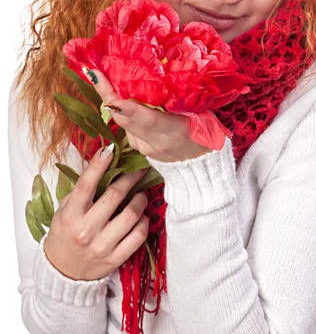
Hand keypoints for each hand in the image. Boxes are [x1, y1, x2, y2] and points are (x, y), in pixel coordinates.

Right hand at [44, 145, 149, 280]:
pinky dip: (144, 221)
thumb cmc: (64, 235)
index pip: (86, 184)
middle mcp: (86, 230)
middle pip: (115, 195)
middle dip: (131, 177)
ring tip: (141, 193)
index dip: (99, 164)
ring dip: (141, 199)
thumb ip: (81, 192)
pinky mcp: (116, 259)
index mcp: (71, 216)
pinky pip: (138, 235)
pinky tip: (141, 216)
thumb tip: (104, 166)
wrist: (62, 273)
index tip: (110, 149)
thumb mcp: (64, 211)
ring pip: (131, 214)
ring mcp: (102, 246)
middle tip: (141, 169)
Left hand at [85, 66, 212, 161]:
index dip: (128, 108)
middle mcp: (157, 141)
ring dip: (113, 104)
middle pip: (126, 120)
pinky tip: (124, 103)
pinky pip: (129, 130)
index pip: (148, 119)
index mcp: (175, 129)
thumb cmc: (205, 131)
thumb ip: (179, 100)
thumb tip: (160, 77)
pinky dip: (126, 115)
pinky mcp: (142, 151)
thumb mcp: (199, 113)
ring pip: (124, 124)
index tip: (112, 98)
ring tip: (103, 80)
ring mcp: (147, 148)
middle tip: (95, 74)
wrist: (201, 166)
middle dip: (108, 96)